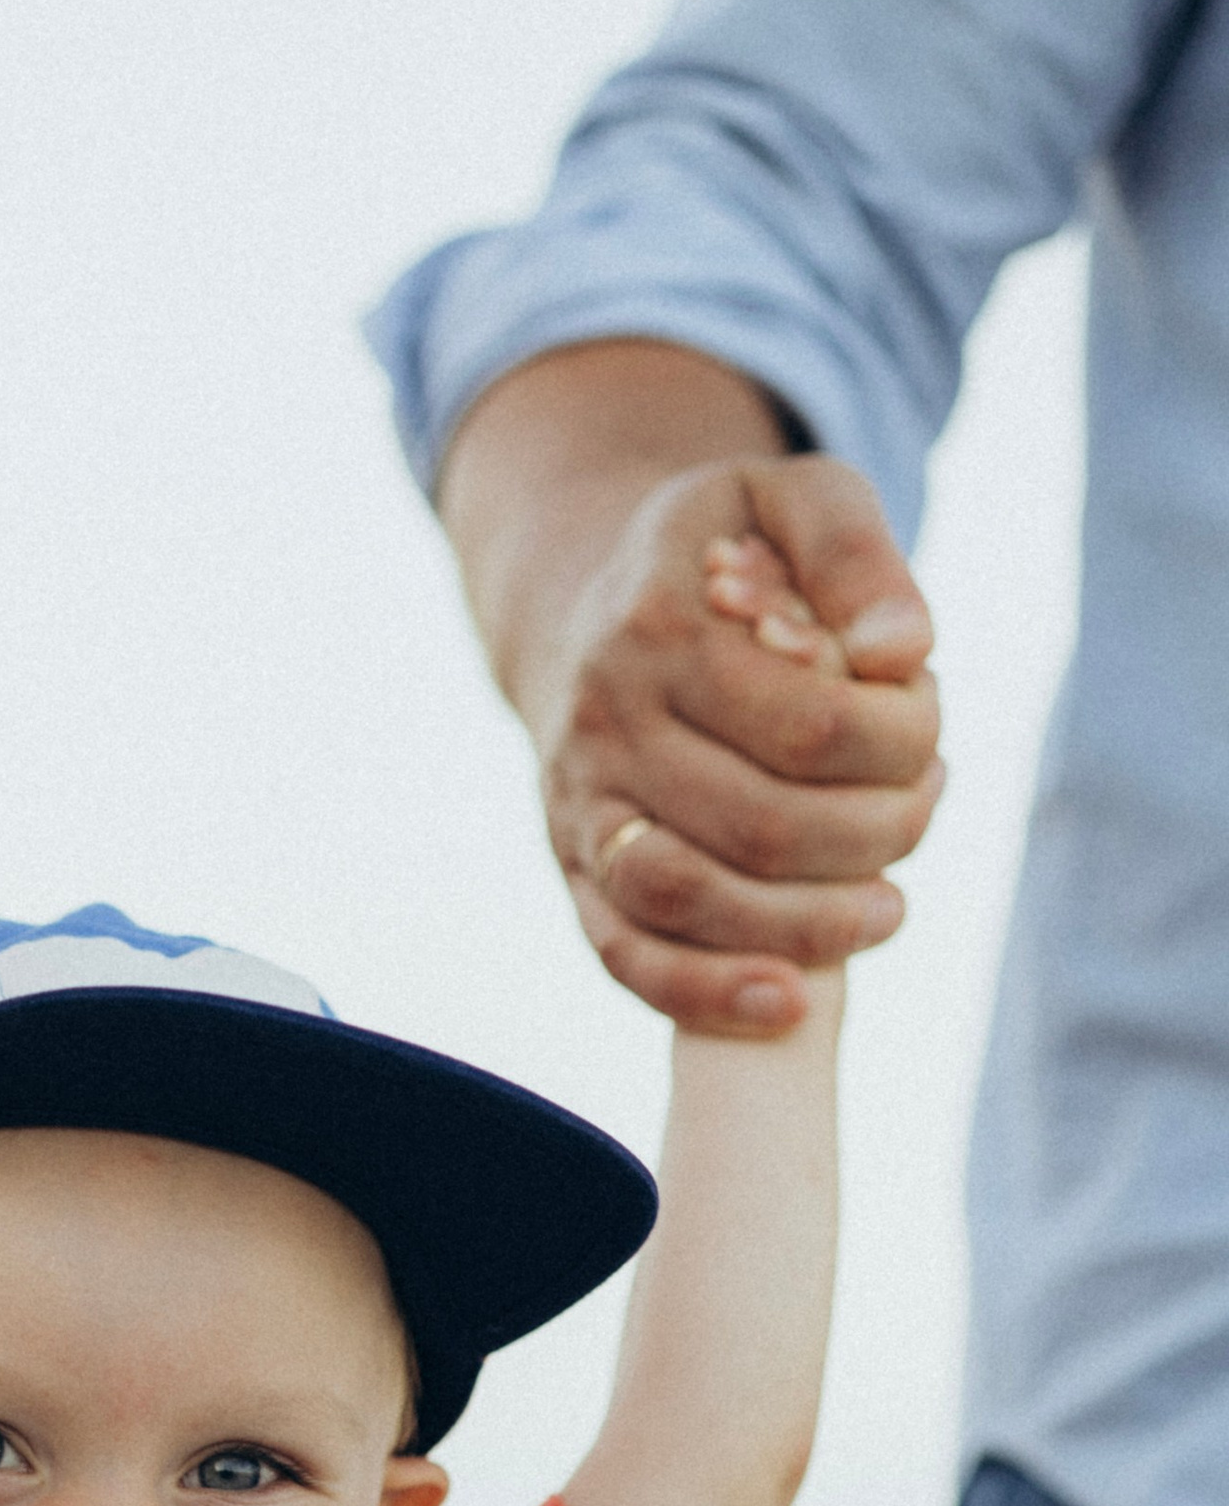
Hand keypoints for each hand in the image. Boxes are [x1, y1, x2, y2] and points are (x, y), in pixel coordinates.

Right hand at [530, 454, 943, 1035]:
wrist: (586, 609)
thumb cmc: (721, 559)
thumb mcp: (788, 501)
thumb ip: (854, 552)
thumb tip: (906, 653)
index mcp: (658, 624)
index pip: (811, 722)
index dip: (902, 745)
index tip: (930, 729)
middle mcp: (605, 721)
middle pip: (761, 821)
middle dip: (875, 835)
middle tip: (922, 809)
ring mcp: (580, 805)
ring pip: (688, 898)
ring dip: (808, 925)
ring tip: (889, 910)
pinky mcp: (575, 872)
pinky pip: (627, 955)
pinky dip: (706, 993)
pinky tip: (790, 1003)